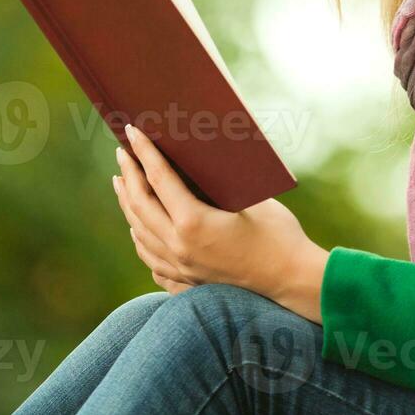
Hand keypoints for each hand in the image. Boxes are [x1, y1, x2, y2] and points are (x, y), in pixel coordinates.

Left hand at [112, 123, 327, 320]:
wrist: (292, 281)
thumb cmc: (279, 233)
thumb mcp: (252, 199)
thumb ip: (220, 184)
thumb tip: (201, 161)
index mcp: (194, 223)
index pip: (158, 179)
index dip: (144, 152)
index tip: (132, 132)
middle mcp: (180, 247)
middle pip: (140, 206)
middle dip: (129, 174)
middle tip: (122, 151)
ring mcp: (180, 269)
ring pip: (140, 233)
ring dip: (128, 205)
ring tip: (122, 183)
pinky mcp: (186, 282)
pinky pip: (150, 257)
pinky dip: (140, 237)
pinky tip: (138, 228)